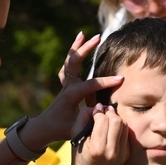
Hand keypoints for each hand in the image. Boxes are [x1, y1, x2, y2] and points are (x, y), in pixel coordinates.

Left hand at [28, 32, 123, 146]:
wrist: (44, 128)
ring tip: (83, 34)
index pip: (90, 84)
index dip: (106, 82)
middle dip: (86, 49)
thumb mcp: (77, 128)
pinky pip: (69, 65)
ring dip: (76, 47)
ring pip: (70, 61)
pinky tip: (78, 46)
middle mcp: (67, 86)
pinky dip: (74, 54)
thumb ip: (90, 119)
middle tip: (98, 37)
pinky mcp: (66, 84)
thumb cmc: (61, 129)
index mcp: (70, 96)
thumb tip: (103, 109)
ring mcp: (65, 84)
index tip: (121, 79)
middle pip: (74, 63)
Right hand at [68, 103, 128, 164]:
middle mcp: (112, 152)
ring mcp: (121, 154)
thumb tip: (97, 107)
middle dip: (109, 113)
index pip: (103, 120)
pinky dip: (119, 128)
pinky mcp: (126, 154)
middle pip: (117, 121)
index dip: (98, 111)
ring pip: (124, 126)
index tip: (94, 110)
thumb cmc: (79, 158)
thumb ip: (82, 119)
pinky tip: (111, 130)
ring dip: (115, 119)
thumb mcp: (75, 138)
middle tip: (103, 112)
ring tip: (107, 120)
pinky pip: (126, 134)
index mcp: (97, 149)